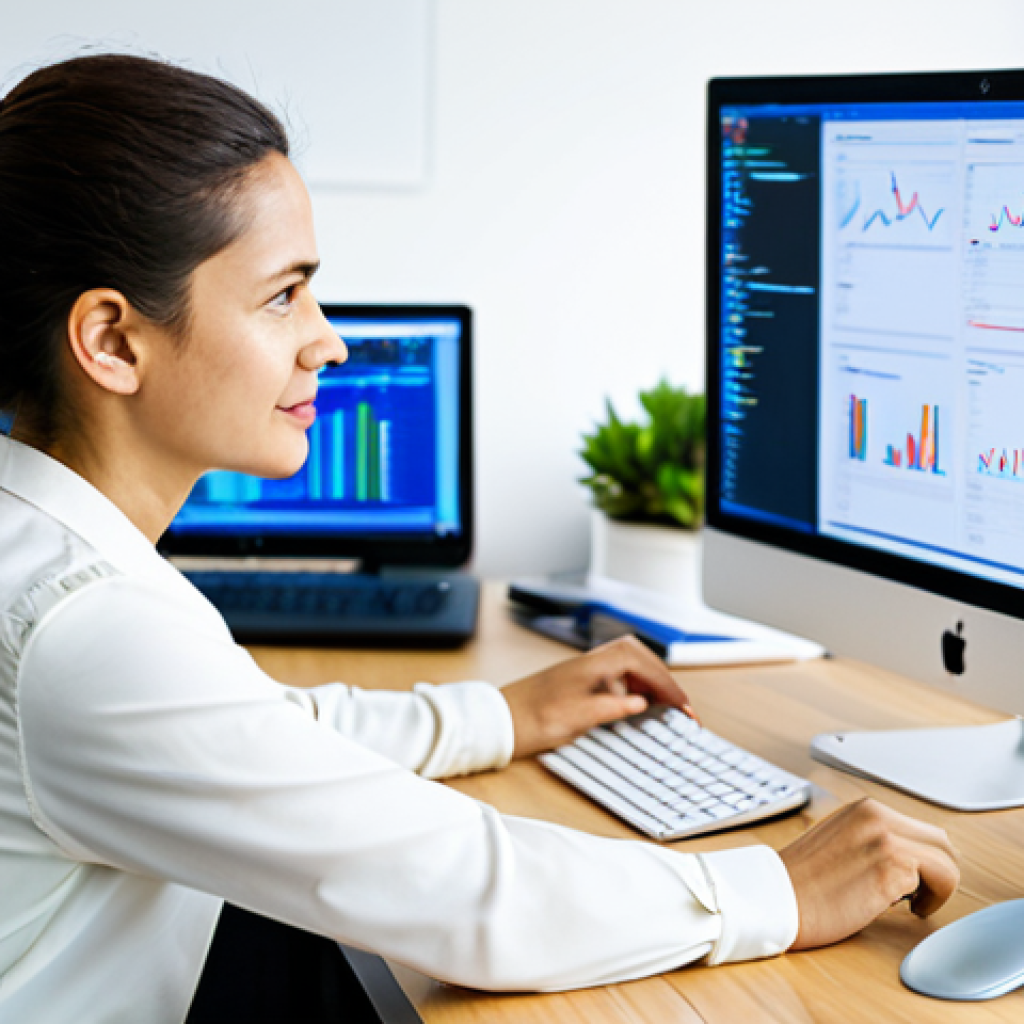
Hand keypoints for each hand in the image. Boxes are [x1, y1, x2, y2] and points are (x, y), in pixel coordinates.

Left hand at [500, 635, 696, 758]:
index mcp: (591, 664)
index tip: (682, 703)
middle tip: (681, 705)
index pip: (639, 662)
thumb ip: (612, 707)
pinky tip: (638, 705)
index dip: (665, 682)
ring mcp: (585, 670)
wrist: (500, 720)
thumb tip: (641, 701)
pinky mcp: (580, 681)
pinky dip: (634, 688)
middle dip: (662, 678)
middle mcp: (590, 662)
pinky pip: (617, 676)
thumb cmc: (531, 718)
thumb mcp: (576, 718)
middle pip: (638, 657)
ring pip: (628, 665)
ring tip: (666, 707)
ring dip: (650, 682)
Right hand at [780, 798, 958, 950]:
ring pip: (947, 862)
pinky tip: (901, 909)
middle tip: (919, 895)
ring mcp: (886, 839)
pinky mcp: (891, 867)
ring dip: (936, 888)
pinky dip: (929, 901)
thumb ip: (871, 840)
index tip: (912, 881)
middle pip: (941, 843)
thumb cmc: (803, 881)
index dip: (923, 861)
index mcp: (865, 809)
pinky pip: (938, 882)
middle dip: (937, 873)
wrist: (777, 897)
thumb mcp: (840, 842)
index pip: (922, 830)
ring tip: (911, 903)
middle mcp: (878, 816)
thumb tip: (907, 859)